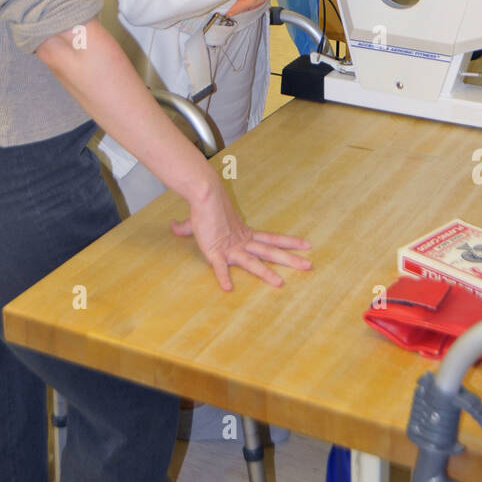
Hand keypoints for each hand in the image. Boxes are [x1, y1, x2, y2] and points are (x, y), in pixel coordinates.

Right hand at [170, 180, 311, 290]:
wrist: (203, 193)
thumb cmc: (204, 207)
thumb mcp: (198, 224)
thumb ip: (186, 228)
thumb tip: (172, 227)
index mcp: (244, 234)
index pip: (272, 239)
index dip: (289, 243)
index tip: (307, 245)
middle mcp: (242, 242)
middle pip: (270, 251)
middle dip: (290, 259)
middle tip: (309, 265)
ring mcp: (230, 247)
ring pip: (252, 262)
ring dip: (267, 272)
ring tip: (281, 283)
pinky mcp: (215, 251)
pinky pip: (220, 267)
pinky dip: (223, 276)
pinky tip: (227, 288)